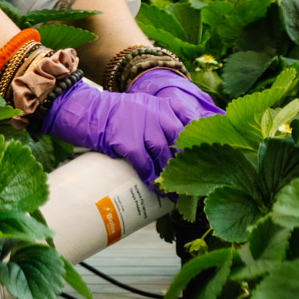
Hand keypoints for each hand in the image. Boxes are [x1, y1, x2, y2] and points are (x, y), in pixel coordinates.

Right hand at [43, 70, 214, 182]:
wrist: (89, 111)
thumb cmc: (116, 114)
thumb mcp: (144, 107)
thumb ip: (161, 119)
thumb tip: (175, 148)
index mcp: (163, 106)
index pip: (190, 120)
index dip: (201, 139)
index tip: (209, 156)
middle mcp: (157, 114)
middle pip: (180, 141)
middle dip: (187, 164)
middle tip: (192, 182)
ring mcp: (142, 127)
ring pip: (165, 156)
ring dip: (170, 177)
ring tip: (174, 193)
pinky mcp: (127, 141)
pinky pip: (144, 164)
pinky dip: (150, 178)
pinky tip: (154, 188)